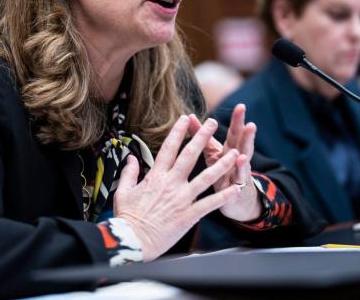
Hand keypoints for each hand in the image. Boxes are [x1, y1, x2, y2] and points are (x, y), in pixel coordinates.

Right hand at [114, 115, 242, 260]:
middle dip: (202, 137)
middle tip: (213, 123)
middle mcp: (171, 184)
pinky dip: (223, 196)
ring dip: (221, 164)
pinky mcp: (189, 215)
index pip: (169, 148)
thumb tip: (131, 157)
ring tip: (234, 153)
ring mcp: (182, 199)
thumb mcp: (123, 191)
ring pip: (206, 177)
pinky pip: (210, 204)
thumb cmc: (128, 217)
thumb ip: (129, 172)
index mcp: (156, 176)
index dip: (178, 132)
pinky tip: (235, 188)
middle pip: (190, 155)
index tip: (185, 119)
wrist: (133, 241)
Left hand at [188, 103, 261, 222]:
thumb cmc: (222, 173)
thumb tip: (189, 117)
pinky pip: (238, 181)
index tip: (240, 105)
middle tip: (249, 120)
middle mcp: (237, 160)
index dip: (237, 121)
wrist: (236, 201)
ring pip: (244, 161)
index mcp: (229, 150)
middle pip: (241, 143)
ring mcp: (239, 174)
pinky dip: (240, 172)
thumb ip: (202, 136)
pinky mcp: (236, 190)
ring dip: (246, 150)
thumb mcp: (212, 153)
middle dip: (245, 132)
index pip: (234, 133)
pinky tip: (240, 163)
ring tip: (249, 138)